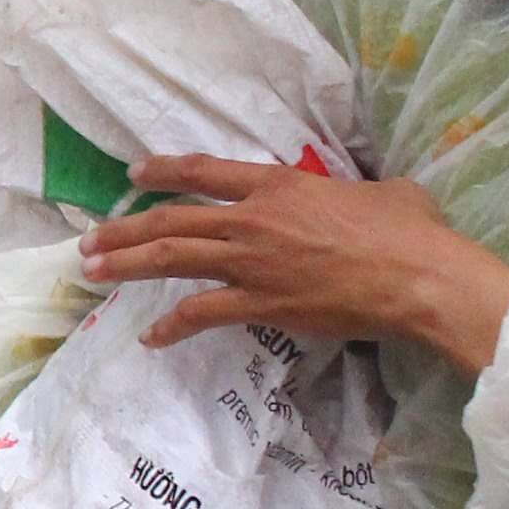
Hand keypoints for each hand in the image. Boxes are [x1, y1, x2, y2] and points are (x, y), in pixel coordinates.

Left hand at [81, 155, 508, 372]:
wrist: (419, 277)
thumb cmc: (410, 232)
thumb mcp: (384, 190)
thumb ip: (357, 188)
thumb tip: (369, 192)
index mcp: (279, 184)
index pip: (205, 172)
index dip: (165, 171)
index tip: (135, 176)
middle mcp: (253, 219)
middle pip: (172, 219)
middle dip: (124, 229)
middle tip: (90, 239)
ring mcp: (252, 262)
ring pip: (172, 258)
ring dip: (127, 265)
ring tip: (92, 272)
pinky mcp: (261, 303)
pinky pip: (201, 314)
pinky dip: (171, 326)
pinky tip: (150, 337)